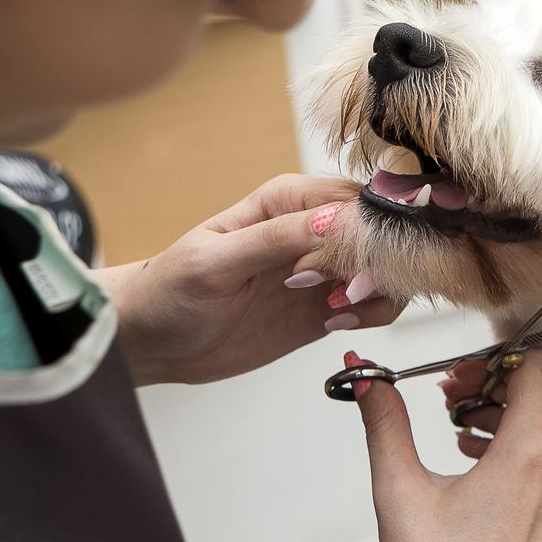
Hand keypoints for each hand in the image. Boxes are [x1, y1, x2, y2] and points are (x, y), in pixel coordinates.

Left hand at [97, 175, 402, 385]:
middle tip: (339, 293)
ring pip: (387, 269)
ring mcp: (323, 269)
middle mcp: (311, 229)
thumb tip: (331, 220)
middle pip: (381, 234)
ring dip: (378, 291)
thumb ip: (273, 239)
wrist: (154, 341)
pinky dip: (372, 314)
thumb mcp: (213, 262)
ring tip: (336, 310)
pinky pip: (376, 304)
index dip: (364, 231)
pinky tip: (338, 323)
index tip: (346, 265)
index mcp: (286, 200)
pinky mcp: (327, 306)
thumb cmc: (169, 291)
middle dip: (376, 265)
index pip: (352, 200)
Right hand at [349, 347, 541, 541]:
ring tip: (456, 438)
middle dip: (495, 389)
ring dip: (506, 421)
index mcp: (531, 456)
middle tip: (448, 402)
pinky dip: (519, 456)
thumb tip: (366, 379)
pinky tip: (475, 473)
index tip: (456, 378)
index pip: (538, 368)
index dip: (496, 360)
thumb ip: (384, 423)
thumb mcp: (399, 489)